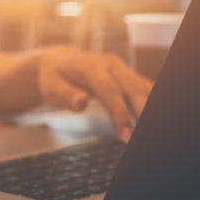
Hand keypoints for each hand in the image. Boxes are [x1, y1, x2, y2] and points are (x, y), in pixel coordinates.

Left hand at [35, 46, 152, 140]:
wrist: (60, 61)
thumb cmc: (54, 78)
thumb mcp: (51, 87)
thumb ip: (65, 95)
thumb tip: (80, 103)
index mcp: (91, 66)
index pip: (109, 90)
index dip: (119, 113)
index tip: (126, 136)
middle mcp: (110, 64)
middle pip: (132, 88)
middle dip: (142, 112)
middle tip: (140, 138)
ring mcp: (121, 68)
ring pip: (143, 87)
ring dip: (148, 108)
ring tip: (147, 131)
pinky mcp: (127, 75)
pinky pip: (143, 89)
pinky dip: (148, 103)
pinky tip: (146, 121)